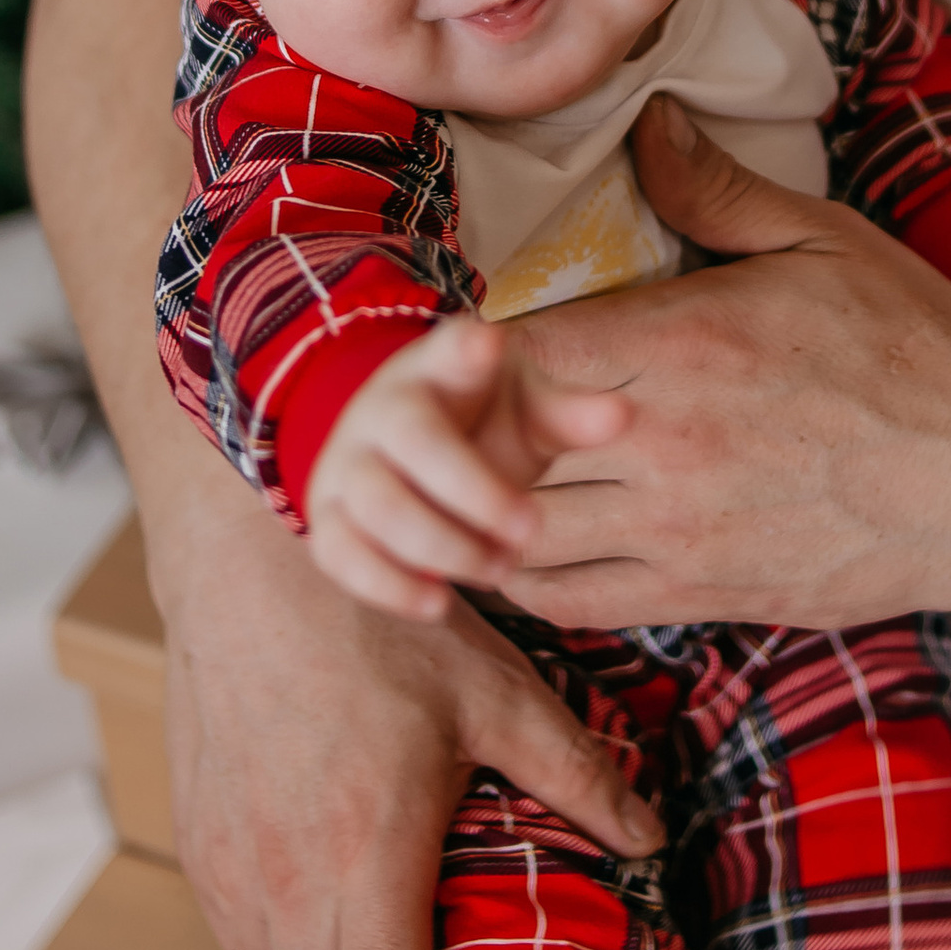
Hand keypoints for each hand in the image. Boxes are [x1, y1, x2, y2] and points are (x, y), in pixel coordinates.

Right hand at [156, 468, 662, 949]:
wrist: (251, 554)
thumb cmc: (382, 619)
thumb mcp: (498, 688)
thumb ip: (578, 774)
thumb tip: (649, 840)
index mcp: (370, 848)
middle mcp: (287, 872)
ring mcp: (230, 859)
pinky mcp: (196, 834)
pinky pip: (237, 942)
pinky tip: (322, 912)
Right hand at [303, 315, 627, 620]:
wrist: (406, 451)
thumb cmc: (481, 424)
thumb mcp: (527, 410)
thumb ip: (570, 415)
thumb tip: (623, 413)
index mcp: (439, 367)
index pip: (448, 348)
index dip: (465, 350)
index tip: (489, 345)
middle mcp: (381, 407)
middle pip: (417, 443)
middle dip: (477, 495)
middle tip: (531, 532)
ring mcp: (346, 461)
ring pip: (379, 507)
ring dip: (444, 548)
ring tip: (500, 568)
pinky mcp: (327, 516)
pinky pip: (340, 555)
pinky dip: (389, 586)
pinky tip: (440, 604)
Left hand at [497, 98, 950, 627]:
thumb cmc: (919, 350)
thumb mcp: (823, 240)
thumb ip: (715, 188)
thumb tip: (645, 121)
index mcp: (680, 345)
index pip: (512, 350)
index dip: (473, 348)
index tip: (479, 336)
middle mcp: (661, 444)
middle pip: (493, 446)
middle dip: (464, 426)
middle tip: (464, 407)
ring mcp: (676, 532)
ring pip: (516, 531)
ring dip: (484, 503)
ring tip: (486, 472)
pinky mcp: (702, 595)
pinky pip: (571, 599)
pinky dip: (527, 575)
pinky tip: (526, 539)